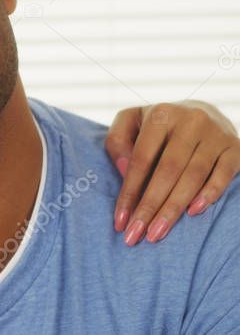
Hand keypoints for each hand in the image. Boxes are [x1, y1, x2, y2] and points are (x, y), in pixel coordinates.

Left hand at [105, 101, 239, 245]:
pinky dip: (209, 194)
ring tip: (157, 233)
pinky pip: (224, 174)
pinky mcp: (236, 148)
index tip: (120, 221)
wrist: (202, 112)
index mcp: (161, 115)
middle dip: (150, 206)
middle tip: (136, 235)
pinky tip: (193, 213)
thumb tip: (123, 170)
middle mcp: (190, 121)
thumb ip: (118, 141)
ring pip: (194, 176)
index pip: (141, 159)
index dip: (129, 192)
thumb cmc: (157, 125)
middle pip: (167, 170)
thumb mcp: (131, 121)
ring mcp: (216, 135)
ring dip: (174, 208)